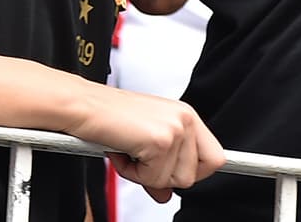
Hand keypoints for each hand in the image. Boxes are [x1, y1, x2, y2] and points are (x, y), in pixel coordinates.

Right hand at [69, 84, 223, 203]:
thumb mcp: (143, 142)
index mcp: (185, 115)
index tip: (176, 175)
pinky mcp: (161, 141)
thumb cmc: (109, 116)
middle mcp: (185, 119)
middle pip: (194, 175)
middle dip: (164, 177)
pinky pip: (154, 179)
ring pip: (174, 181)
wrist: (84, 105)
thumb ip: (161, 167)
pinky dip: (133, 173)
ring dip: (145, 175)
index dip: (197, 172)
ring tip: (128, 151)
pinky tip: (122, 151)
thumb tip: (166, 195)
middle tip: (140, 160)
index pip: (215, 157)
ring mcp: (175, 129)